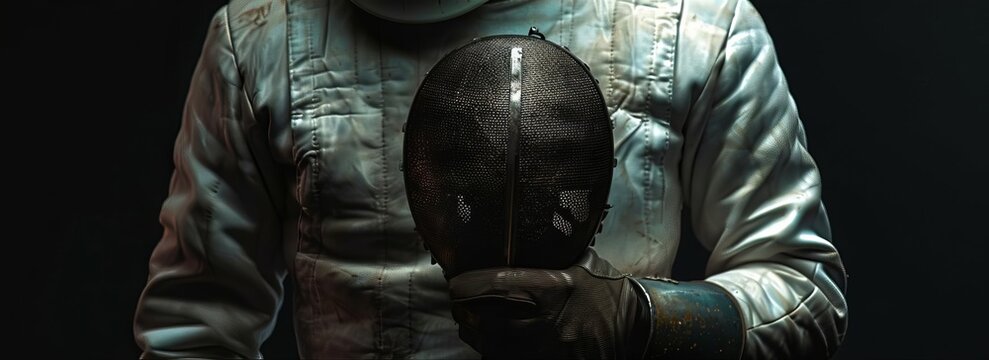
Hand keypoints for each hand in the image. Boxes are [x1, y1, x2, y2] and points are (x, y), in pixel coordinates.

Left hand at [447, 248, 650, 358]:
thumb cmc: (603, 291)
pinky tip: (495, 340)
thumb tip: (507, 237)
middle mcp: (547, 324)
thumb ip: (547, 254)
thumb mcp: (580, 262)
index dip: (466, 283)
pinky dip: (493, 351)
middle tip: (461, 300)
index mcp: (554, 289)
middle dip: (465, 310)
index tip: (457, 280)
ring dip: (474, 332)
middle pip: (482, 320)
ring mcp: (545, 352)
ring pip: (488, 346)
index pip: (494, 285)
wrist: (633, 329)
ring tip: (472, 319)